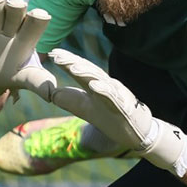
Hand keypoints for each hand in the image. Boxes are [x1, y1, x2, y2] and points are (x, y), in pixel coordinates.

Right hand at [0, 0, 54, 99]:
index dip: (37, 18)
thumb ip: (39, 82)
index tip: (39, 17)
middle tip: (14, 14)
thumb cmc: (14, 74)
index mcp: (28, 36)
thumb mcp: (26, 78)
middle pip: (15, 7)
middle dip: (15, 8)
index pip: (36, 21)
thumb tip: (52, 95)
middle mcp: (12, 26)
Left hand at [47, 49, 186, 173]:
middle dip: (73, 62)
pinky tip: (94, 85)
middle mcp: (106, 86)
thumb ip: (68, 100)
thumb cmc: (110, 118)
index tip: (52, 53)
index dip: (67, 61)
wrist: (136, 134)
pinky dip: (104, 90)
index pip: (80, 70)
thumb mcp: (83, 108)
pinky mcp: (124, 108)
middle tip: (57, 55)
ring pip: (101, 80)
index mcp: (95, 86)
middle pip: (88, 70)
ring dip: (86, 72)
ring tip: (72, 66)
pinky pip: (113, 97)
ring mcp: (116, 95)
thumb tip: (49, 92)